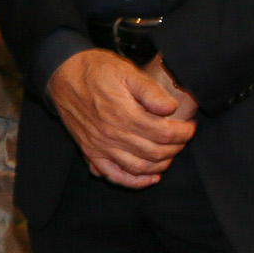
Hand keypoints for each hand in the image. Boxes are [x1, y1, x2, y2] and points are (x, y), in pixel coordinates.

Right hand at [48, 48, 195, 188]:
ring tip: (170, 152)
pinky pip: (115, 176)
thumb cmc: (95, 70)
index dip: (183, 132)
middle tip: (183, 137)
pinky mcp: (91, 152)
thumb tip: (170, 108)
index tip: (190, 126)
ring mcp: (100, 147)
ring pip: (139, 167)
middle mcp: (112, 134)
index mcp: (123, 114)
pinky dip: (135, 182)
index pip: (164, 133)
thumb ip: (149, 90)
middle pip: (155, 152)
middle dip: (176, 147)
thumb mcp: (125, 70)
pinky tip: (150, 177)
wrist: (63, 75)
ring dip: (161, 164)